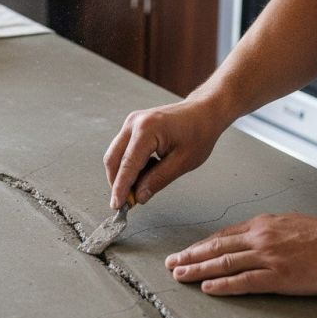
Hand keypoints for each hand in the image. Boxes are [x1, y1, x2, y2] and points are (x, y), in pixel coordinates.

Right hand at [103, 100, 223, 209]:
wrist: (203, 112)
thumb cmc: (199, 133)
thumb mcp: (183, 162)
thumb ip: (158, 180)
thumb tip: (139, 196)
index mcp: (147, 129)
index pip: (127, 164)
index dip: (120, 187)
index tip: (117, 205)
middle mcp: (134, 123)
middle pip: (113, 159)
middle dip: (117, 182)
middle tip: (128, 201)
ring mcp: (131, 123)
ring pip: (115, 155)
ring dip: (122, 174)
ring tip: (142, 185)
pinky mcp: (132, 126)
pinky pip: (122, 149)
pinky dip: (128, 165)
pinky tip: (145, 171)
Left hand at [166, 213, 316, 295]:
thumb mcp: (287, 223)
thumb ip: (265, 232)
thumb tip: (248, 239)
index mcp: (260, 226)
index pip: (221, 237)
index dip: (199, 246)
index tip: (184, 253)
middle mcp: (259, 238)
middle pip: (215, 248)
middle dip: (189, 256)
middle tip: (170, 264)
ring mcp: (267, 257)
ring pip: (224, 263)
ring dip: (198, 270)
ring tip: (179, 276)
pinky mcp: (279, 276)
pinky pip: (244, 281)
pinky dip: (223, 285)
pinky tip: (207, 288)